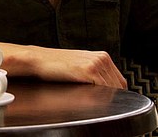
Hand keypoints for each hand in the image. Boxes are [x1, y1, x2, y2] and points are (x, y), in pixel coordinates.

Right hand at [0, 42, 127, 88]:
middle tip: (95, 101)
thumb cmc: (54, 66)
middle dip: (111, 95)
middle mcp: (102, 58)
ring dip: (104, 97)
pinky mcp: (89, 70)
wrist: (38, 60)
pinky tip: (87, 96)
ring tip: (89, 98)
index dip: (114, 92)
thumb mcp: (79, 67)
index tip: (105, 99)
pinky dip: (99, 97)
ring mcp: (97, 63)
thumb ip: (95, 75)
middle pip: (119, 86)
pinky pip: (104, 89)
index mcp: (102, 56)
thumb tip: (106, 91)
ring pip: (113, 89)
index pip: (119, 81)